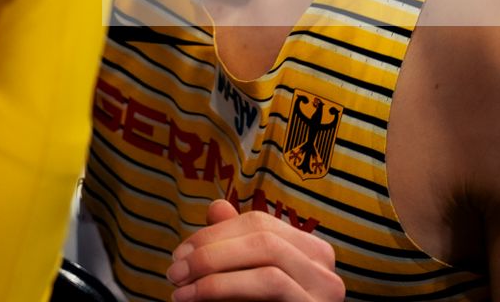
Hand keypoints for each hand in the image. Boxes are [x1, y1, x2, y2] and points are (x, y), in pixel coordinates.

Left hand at [166, 200, 344, 301]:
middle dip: (210, 248)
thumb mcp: (241, 282)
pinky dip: (224, 286)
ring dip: (213, 266)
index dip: (215, 232)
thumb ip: (233, 246)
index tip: (180, 252)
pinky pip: (270, 283)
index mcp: (310, 254)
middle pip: (262, 234)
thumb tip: (217, 207)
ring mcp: (324, 293)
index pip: (260, 222)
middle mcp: (325, 270)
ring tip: (180, 285)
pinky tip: (194, 298)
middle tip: (174, 269)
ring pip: (266, 254)